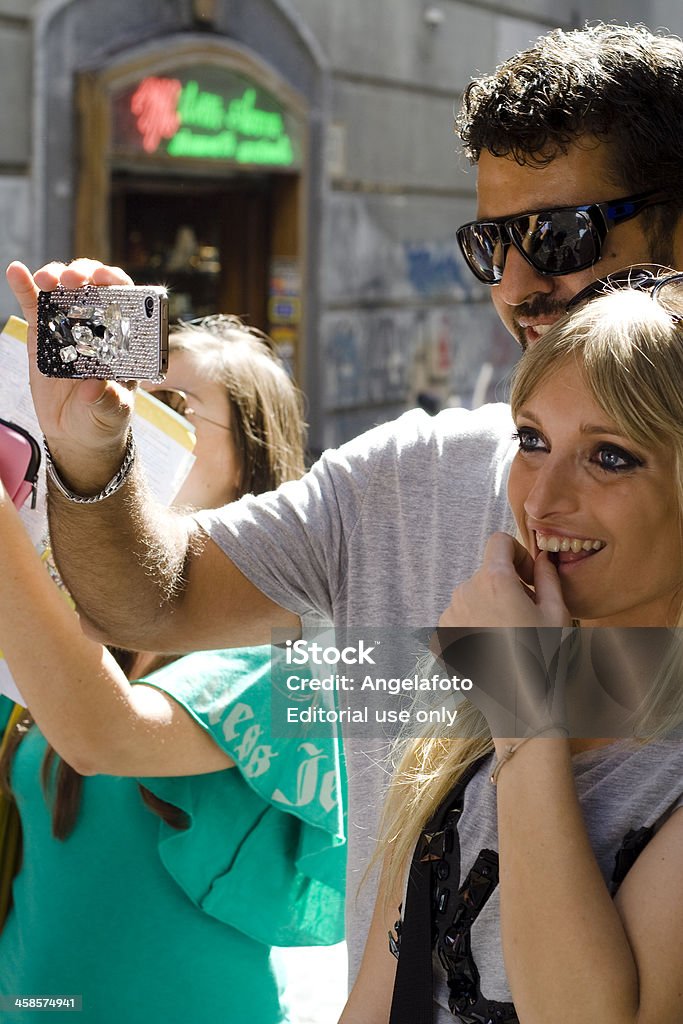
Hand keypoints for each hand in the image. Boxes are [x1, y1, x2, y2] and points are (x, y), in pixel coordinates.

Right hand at [6, 259, 135, 488]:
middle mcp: (98, 325)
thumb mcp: (112, 412)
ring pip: (63, 290)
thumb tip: (93, 387)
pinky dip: (24, 287)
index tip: (104, 279)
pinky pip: (33, 306)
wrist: (76, 433)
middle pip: (93, 287)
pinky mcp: (43, 334)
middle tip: (73, 280)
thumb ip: (107, 400)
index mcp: (123, 338)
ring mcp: (69, 326)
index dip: (116, 283)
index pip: (125, 301)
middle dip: (84, 275)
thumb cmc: (104, 418)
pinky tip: (16, 271)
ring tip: (46, 280)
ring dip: (55, 276)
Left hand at [432, 533, 571, 737]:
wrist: (521, 708)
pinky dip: (474, 626)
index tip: (530, 579)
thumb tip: (543, 557)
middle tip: (527, 616)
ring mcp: (448, 616)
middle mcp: (464, 592)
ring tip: (510, 636)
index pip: (499, 542)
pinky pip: (459, 619)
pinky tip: (492, 650)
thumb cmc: (545, 659)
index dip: (518, 555)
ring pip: (473, 596)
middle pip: (487, 573)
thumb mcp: (557, 612)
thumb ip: (548, 576)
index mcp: (494, 581)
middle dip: (508, 586)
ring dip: (490, 606)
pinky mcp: (440, 638)